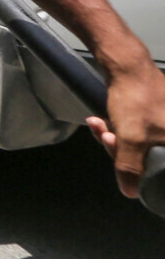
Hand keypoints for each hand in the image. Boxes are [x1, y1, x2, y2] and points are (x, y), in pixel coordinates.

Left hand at [86, 58, 164, 198]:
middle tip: (106, 136)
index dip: (138, 169)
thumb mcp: (131, 138)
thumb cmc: (136, 99)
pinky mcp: (156, 116)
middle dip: (119, 149)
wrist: (128, 65)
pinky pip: (136, 131)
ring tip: (99, 124)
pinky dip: (117, 128)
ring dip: (114, 138)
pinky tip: (99, 120)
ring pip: (138, 144)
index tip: (120, 153)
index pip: (162, 170)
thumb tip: (130, 193)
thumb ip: (130, 167)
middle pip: (148, 157)